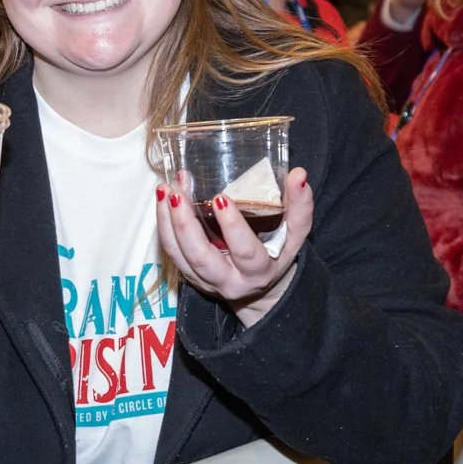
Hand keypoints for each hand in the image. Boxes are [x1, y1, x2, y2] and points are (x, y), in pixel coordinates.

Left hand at [156, 166, 313, 327]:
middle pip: (200, 257)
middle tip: (178, 193)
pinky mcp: (189, 275)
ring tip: (165, 189)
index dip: (232, 227)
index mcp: (257, 271)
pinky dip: (163, 225)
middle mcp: (228, 280)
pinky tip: (162, 199)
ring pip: (179, 255)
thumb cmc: (277, 255)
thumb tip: (299, 174)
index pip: (244, 252)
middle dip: (185, 225)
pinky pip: (171, 252)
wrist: (258, 289)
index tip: (221, 198)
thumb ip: (300, 206)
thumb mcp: (295, 235)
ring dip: (167, 221)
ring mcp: (204, 280)